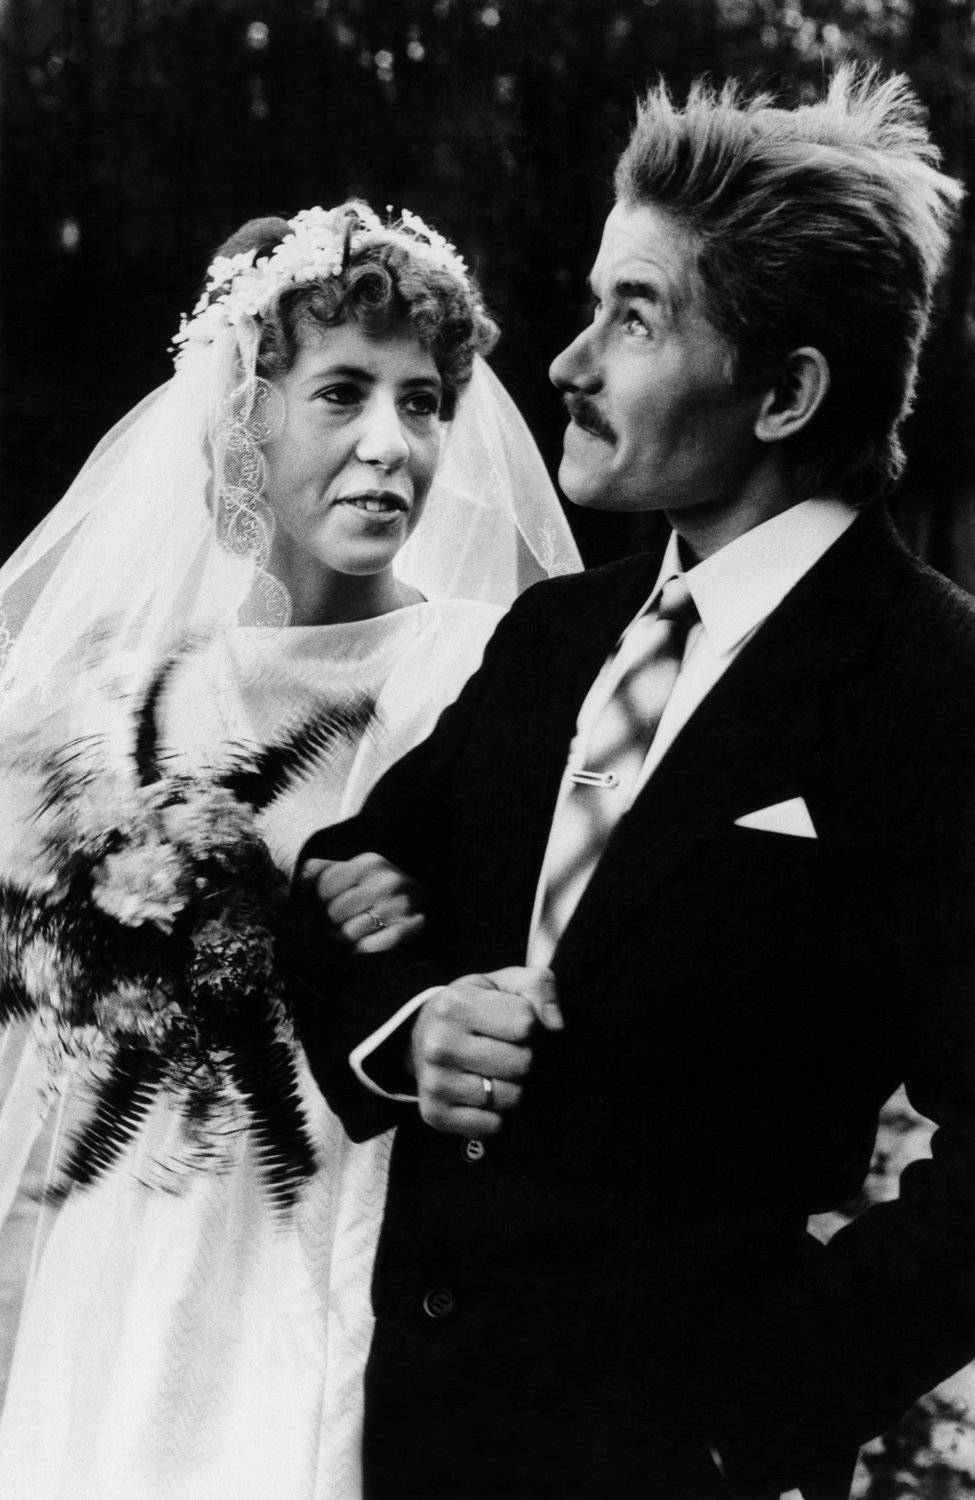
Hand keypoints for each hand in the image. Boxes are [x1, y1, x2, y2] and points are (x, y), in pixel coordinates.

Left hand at [299, 853, 425, 953]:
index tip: (317, 909)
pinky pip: (370, 948)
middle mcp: (385, 881)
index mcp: (368, 863)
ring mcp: (399, 906)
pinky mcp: (410, 928)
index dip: (315, 902)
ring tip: (341, 939)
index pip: (324, 886)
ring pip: (349, 933)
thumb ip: (321, 871)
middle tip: (326, 928)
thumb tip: (294, 882)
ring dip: (340, 941)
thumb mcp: (353, 871)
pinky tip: (356, 948)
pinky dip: (358, 952)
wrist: (424, 900)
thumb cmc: (377, 887)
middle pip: (334, 912)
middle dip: (326, 924)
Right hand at [411, 967, 562, 1135]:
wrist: (424, 1036)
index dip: (530, 1025)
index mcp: (456, 1005)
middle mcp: (439, 1044)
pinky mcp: (435, 1114)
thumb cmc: (475, 1007)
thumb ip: (538, 986)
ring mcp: (434, 1082)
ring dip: (514, 1087)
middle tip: (507, 1049)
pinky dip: (498, 1115)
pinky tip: (486, 1094)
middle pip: (522, 1063)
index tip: (513, 1024)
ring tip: (497, 1071)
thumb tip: (556, 1026)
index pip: (526, 1024)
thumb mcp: (505, 982)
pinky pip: (493, 1125)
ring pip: (511, 1097)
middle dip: (525, 1057)